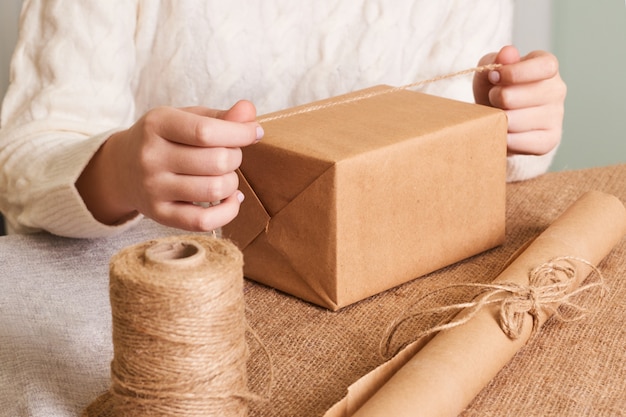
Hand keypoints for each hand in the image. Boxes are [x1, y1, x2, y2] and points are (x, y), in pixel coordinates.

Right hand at [76, 100, 262, 230]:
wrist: (121, 168)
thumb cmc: (164, 139)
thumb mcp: (185, 118)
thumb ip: (220, 117)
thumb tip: (250, 112)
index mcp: (157, 124)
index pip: (206, 132)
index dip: (239, 133)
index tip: (253, 132)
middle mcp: (151, 157)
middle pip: (216, 161)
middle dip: (235, 157)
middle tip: (229, 155)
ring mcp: (153, 189)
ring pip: (215, 190)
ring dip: (232, 183)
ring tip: (224, 175)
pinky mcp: (160, 214)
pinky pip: (204, 221)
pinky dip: (228, 211)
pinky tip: (229, 199)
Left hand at [473, 45, 565, 155]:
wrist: (495, 118)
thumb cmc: (494, 89)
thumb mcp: (489, 71)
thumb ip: (496, 60)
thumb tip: (508, 53)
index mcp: (547, 66)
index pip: (544, 67)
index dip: (516, 73)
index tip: (495, 77)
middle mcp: (557, 90)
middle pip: (528, 95)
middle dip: (500, 98)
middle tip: (492, 100)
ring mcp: (556, 116)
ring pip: (520, 120)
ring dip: (499, 120)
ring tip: (495, 116)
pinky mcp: (550, 139)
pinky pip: (522, 142)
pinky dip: (505, 139)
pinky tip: (501, 133)